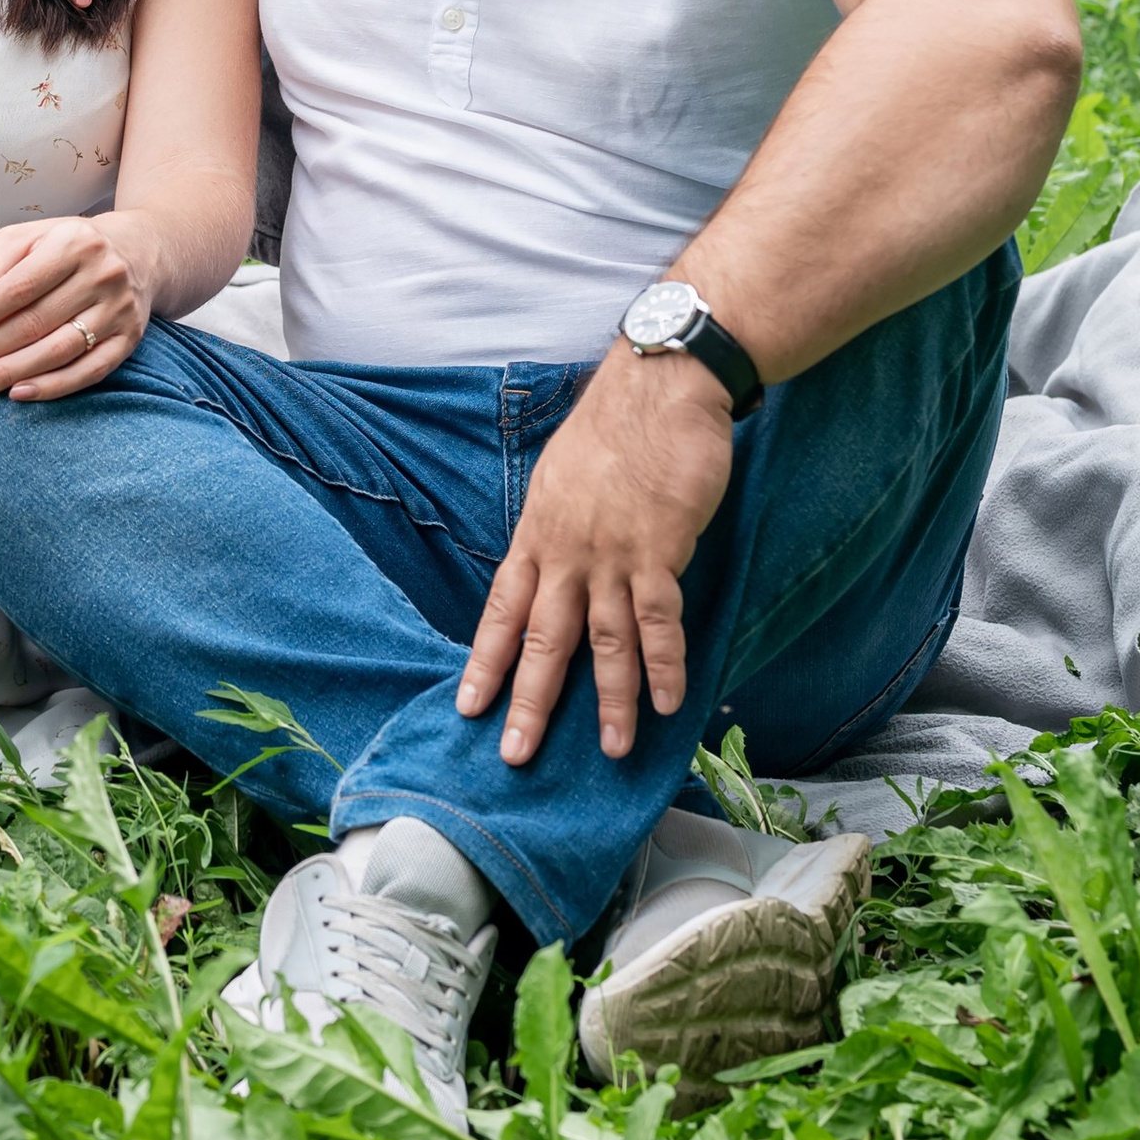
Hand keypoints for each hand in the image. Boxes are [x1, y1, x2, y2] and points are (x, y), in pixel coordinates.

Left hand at [0, 210, 160, 400]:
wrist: (140, 251)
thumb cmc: (70, 245)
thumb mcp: (29, 238)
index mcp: (72, 244)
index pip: (17, 287)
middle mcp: (101, 276)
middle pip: (33, 324)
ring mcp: (119, 310)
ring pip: (58, 351)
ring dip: (8, 374)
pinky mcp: (130, 339)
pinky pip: (90, 371)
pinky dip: (53, 386)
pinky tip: (17, 393)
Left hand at [457, 346, 733, 763]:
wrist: (659, 385)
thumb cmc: (616, 426)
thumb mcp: (562, 475)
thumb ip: (557, 525)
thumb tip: (553, 559)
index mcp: (537, 533)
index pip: (502, 609)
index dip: (486, 660)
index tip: (469, 705)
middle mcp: (566, 551)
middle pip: (542, 640)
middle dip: (530, 702)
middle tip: (517, 754)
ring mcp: (611, 554)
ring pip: (604, 641)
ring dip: (611, 700)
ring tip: (613, 749)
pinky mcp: (660, 550)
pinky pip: (659, 620)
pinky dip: (665, 664)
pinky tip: (670, 702)